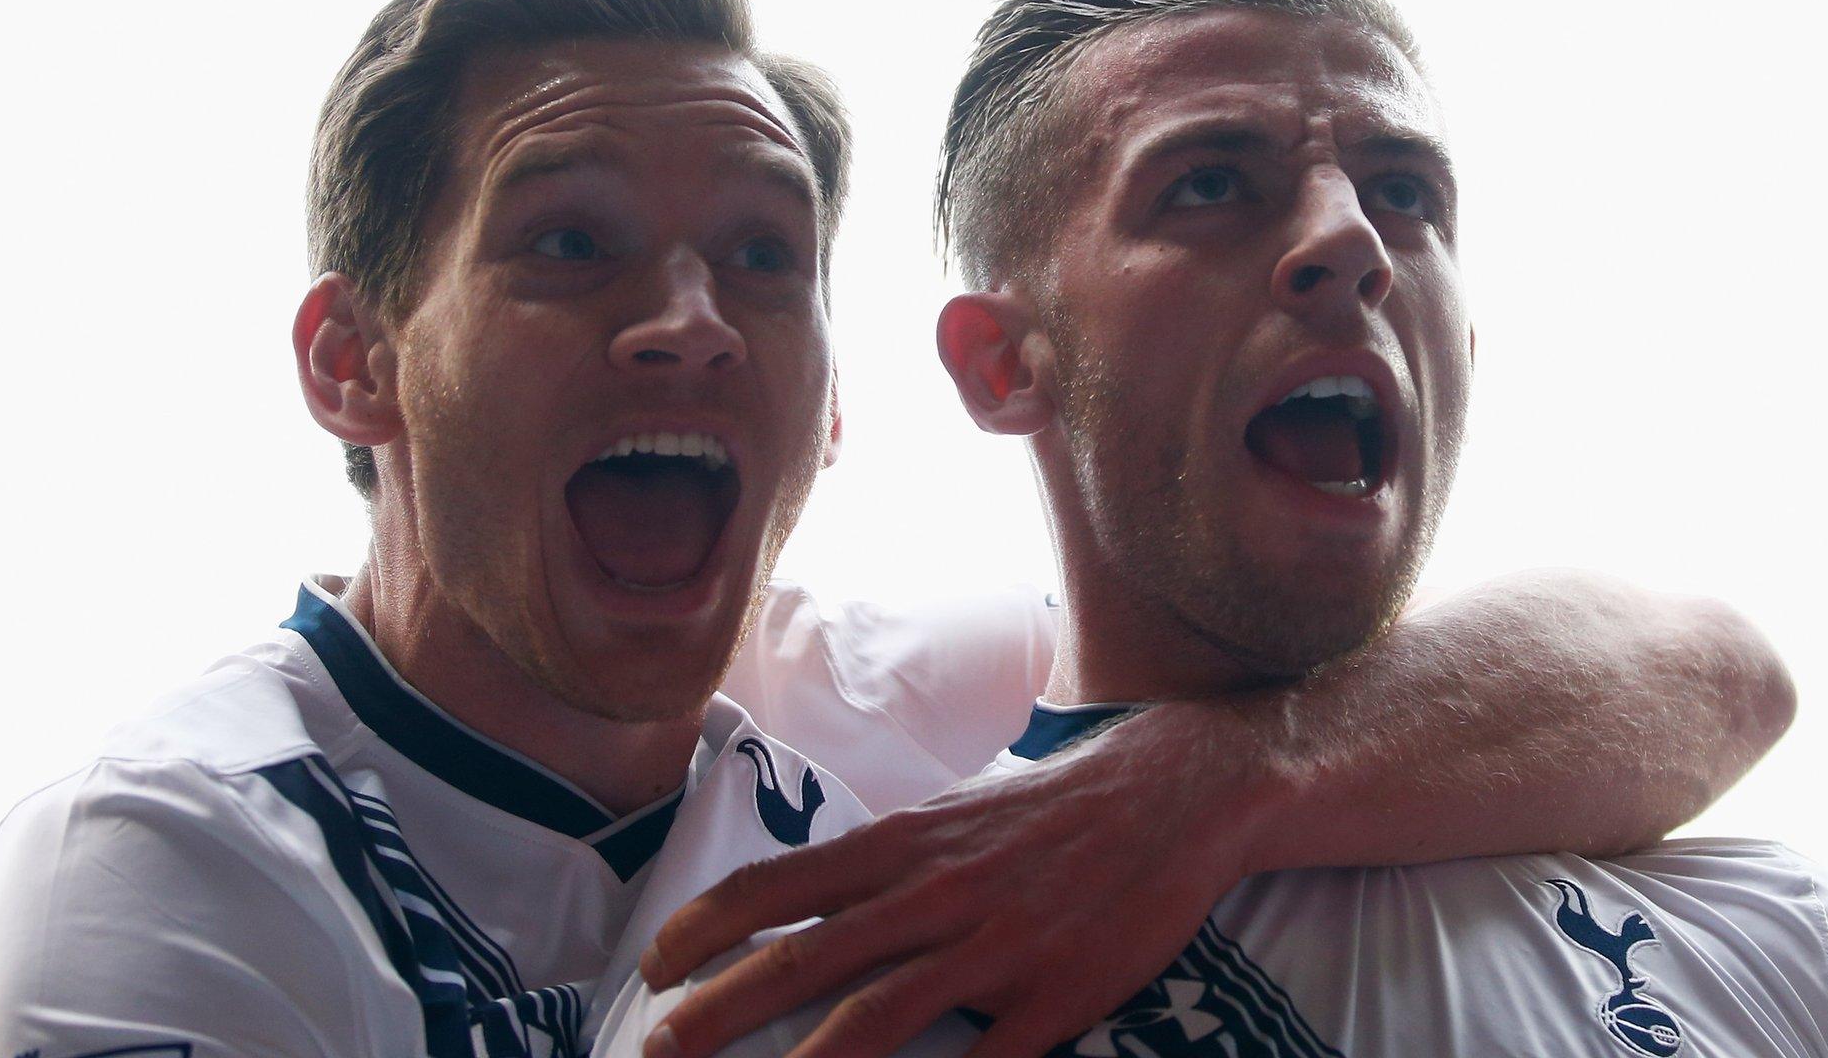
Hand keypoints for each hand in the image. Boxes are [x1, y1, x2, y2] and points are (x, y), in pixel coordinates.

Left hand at [638, 710, 1255, 1057]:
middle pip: (806, 962)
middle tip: (657, 1052)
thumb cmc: (1051, 810)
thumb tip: (812, 905)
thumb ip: (885, 864)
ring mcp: (995, 948)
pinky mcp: (1056, 997)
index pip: (779, 885)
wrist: (1172, 796)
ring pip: (877, 1020)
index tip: (655, 967)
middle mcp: (935, 894)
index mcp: (904, 844)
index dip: (706, 928)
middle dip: (719, 1012)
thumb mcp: (953, 816)